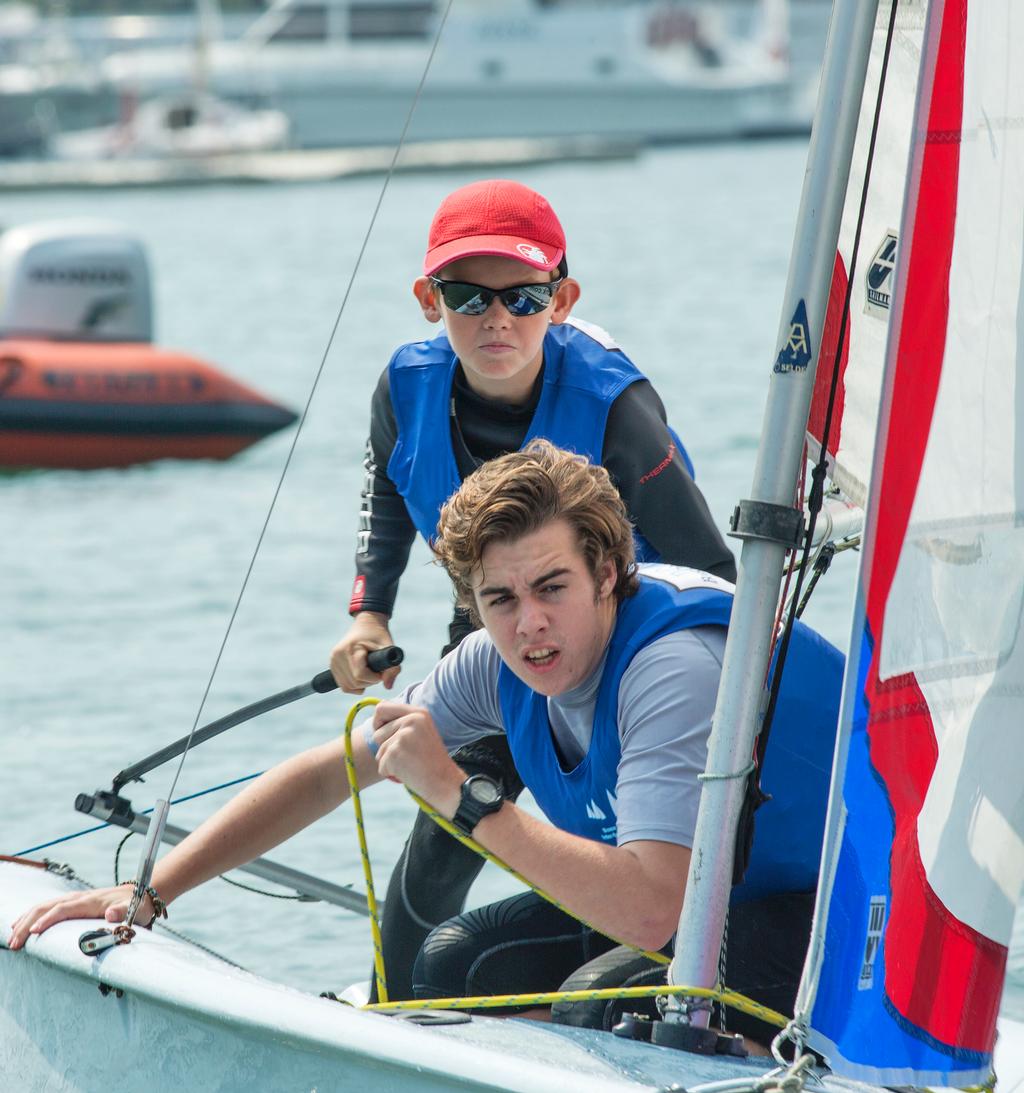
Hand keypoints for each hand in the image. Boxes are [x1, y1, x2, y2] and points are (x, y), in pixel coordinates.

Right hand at [8, 885, 155, 950]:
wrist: (141, 894)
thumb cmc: (138, 905)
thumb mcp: (136, 910)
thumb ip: (123, 912)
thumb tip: (109, 913)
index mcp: (92, 901)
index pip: (65, 908)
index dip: (48, 920)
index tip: (34, 932)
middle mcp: (80, 898)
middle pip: (48, 907)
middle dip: (28, 923)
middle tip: (14, 943)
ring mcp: (76, 899)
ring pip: (44, 906)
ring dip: (26, 920)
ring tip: (12, 937)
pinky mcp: (74, 904)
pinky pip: (48, 907)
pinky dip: (32, 915)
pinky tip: (21, 925)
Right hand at [330, 612, 401, 693]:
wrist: (366, 624)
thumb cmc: (378, 635)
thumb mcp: (389, 648)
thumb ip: (393, 668)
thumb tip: (388, 686)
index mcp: (350, 648)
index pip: (360, 675)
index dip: (375, 678)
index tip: (382, 671)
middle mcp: (337, 655)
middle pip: (354, 682)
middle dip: (370, 681)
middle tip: (377, 670)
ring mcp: (333, 660)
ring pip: (348, 686)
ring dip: (362, 684)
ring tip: (370, 671)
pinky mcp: (332, 665)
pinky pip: (343, 685)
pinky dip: (354, 685)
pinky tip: (362, 676)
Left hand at [371, 701, 462, 813]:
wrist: (446, 782)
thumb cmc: (431, 760)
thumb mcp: (422, 732)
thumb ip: (403, 721)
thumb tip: (379, 708)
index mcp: (418, 713)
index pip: (382, 707)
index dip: (378, 722)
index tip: (386, 734)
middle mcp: (411, 720)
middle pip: (377, 732)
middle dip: (385, 747)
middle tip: (407, 754)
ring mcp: (403, 736)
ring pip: (379, 750)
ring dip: (390, 761)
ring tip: (410, 763)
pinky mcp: (395, 753)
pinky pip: (381, 765)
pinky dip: (391, 773)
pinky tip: (409, 772)